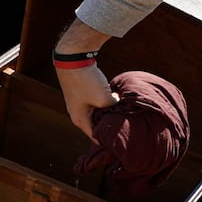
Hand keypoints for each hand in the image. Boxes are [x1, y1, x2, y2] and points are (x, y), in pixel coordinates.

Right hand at [54, 19, 116, 138]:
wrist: (74, 59)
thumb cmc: (86, 81)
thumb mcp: (104, 99)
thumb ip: (114, 109)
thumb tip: (121, 109)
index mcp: (80, 121)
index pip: (97, 138)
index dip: (110, 141)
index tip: (124, 142)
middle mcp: (78, 115)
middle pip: (99, 127)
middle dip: (112, 126)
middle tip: (128, 128)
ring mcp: (81, 104)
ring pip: (100, 115)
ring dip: (111, 114)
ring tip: (124, 114)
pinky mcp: (84, 94)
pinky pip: (99, 104)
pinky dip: (108, 104)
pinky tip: (118, 102)